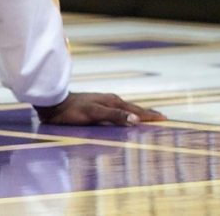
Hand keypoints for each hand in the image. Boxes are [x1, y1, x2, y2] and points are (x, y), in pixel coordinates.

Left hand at [34, 92, 165, 125]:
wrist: (53, 103)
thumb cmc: (72, 110)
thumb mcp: (93, 113)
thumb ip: (113, 116)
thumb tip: (136, 119)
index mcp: (113, 101)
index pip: (136, 110)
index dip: (150, 115)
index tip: (165, 118)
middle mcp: (110, 100)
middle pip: (133, 108)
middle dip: (147, 113)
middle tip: (162, 118)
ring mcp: (103, 102)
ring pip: (126, 108)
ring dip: (138, 113)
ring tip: (147, 118)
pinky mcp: (96, 106)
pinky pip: (117, 111)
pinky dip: (126, 114)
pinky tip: (125, 118)